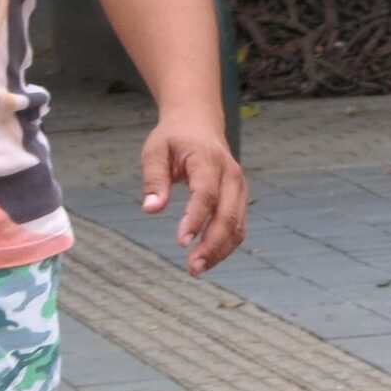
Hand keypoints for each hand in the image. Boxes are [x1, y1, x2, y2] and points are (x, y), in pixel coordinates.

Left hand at [140, 116, 247, 275]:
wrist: (199, 122)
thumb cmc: (174, 138)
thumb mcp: (155, 151)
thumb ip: (154, 179)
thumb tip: (151, 210)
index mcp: (208, 160)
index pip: (206, 194)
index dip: (196, 219)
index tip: (182, 242)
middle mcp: (231, 175)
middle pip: (228, 216)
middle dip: (212, 245)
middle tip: (191, 268)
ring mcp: (239, 187)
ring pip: (237, 226)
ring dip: (220, 251)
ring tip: (196, 269)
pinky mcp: (240, 198)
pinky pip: (238, 227)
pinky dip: (225, 245)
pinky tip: (206, 258)